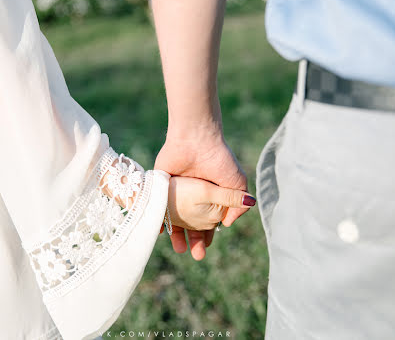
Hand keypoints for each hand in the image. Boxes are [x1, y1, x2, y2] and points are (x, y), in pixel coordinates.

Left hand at [156, 132, 248, 259]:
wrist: (195, 139)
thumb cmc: (219, 159)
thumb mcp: (236, 182)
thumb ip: (236, 204)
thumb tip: (227, 224)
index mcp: (211, 194)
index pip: (209, 220)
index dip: (208, 234)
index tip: (207, 247)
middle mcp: (193, 195)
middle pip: (192, 223)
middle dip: (194, 240)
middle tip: (197, 255)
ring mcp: (177, 191)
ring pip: (175, 218)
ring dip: (176, 235)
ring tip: (179, 249)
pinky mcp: (161, 186)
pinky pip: (158, 206)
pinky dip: (157, 219)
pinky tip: (160, 233)